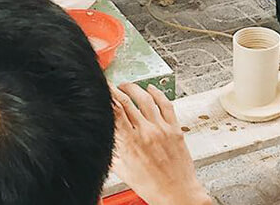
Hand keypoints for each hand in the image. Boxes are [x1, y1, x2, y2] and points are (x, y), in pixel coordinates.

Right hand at [111, 83, 210, 204]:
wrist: (177, 193)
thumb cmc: (152, 187)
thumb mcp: (124, 170)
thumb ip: (115, 151)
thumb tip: (107, 138)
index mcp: (130, 143)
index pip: (114, 111)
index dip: (107, 96)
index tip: (102, 89)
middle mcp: (146, 132)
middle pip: (127, 101)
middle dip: (117, 89)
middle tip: (112, 86)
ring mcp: (162, 129)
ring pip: (146, 99)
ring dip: (135, 88)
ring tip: (128, 86)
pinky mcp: (175, 129)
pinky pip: (166, 105)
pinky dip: (157, 93)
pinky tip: (152, 89)